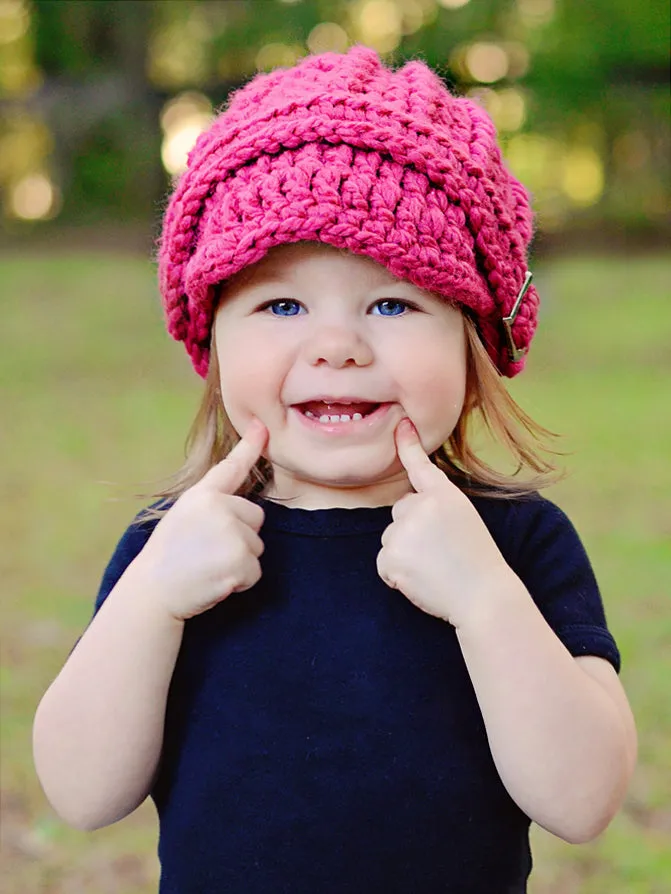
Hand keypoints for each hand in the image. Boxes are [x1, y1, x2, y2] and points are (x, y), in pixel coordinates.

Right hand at [135, 418, 267, 620]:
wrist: (154, 591)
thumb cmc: (169, 555)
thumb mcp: (185, 516)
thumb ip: (212, 504)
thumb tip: (239, 502)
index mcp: (202, 495)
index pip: (231, 468)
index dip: (250, 446)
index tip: (263, 428)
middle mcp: (219, 508)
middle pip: (255, 518)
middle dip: (241, 536)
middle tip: (208, 551)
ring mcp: (231, 534)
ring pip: (257, 546)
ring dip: (239, 561)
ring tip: (208, 566)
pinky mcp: (239, 561)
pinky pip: (255, 571)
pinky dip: (241, 581)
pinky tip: (215, 580)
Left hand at [377, 419, 510, 627]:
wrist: (484, 597)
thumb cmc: (478, 564)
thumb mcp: (464, 521)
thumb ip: (437, 508)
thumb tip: (408, 508)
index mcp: (445, 495)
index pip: (421, 466)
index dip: (409, 445)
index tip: (402, 426)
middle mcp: (421, 506)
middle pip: (400, 511)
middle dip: (411, 530)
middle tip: (440, 553)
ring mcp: (404, 530)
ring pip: (391, 538)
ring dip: (404, 554)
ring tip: (434, 568)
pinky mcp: (391, 555)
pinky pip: (383, 563)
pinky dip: (396, 575)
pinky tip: (420, 581)